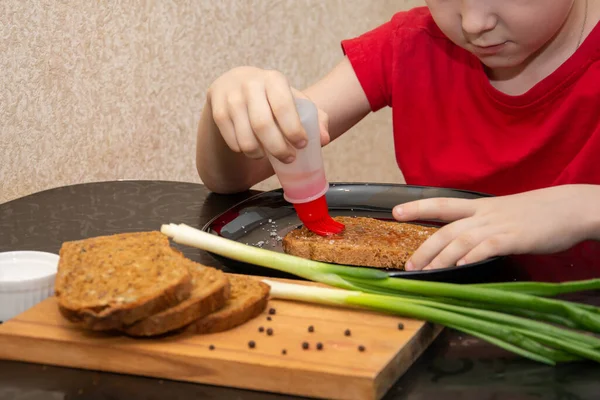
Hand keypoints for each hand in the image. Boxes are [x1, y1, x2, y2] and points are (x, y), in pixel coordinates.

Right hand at [207, 66, 329, 162]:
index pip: (283, 106)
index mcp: (273, 79)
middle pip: (262, 125)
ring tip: (268, 156)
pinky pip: (232, 141)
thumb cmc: (272, 98)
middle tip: (288, 158)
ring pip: (245, 138)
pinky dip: (243, 151)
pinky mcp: (217, 111)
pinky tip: (252, 149)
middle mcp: (249, 85)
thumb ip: (315, 118)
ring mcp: (230, 98)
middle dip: (278, 148)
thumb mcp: (294, 101)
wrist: (234, 84)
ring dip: (259, 154)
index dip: (293, 129)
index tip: (302, 145)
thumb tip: (324, 139)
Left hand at [392, 185, 599, 270]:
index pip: (442, 204)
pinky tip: (460, 266)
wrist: (570, 207)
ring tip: (425, 272)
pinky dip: (471, 256)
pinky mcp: (514, 237)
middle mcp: (484, 215)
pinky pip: (487, 247)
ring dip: (440, 257)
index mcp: (480, 207)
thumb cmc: (538, 214)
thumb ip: (482, 226)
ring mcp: (498, 225)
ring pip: (461, 240)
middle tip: (408, 264)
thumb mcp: (503, 214)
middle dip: (424, 247)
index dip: (417, 207)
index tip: (395, 211)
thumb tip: (463, 245)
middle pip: (446, 229)